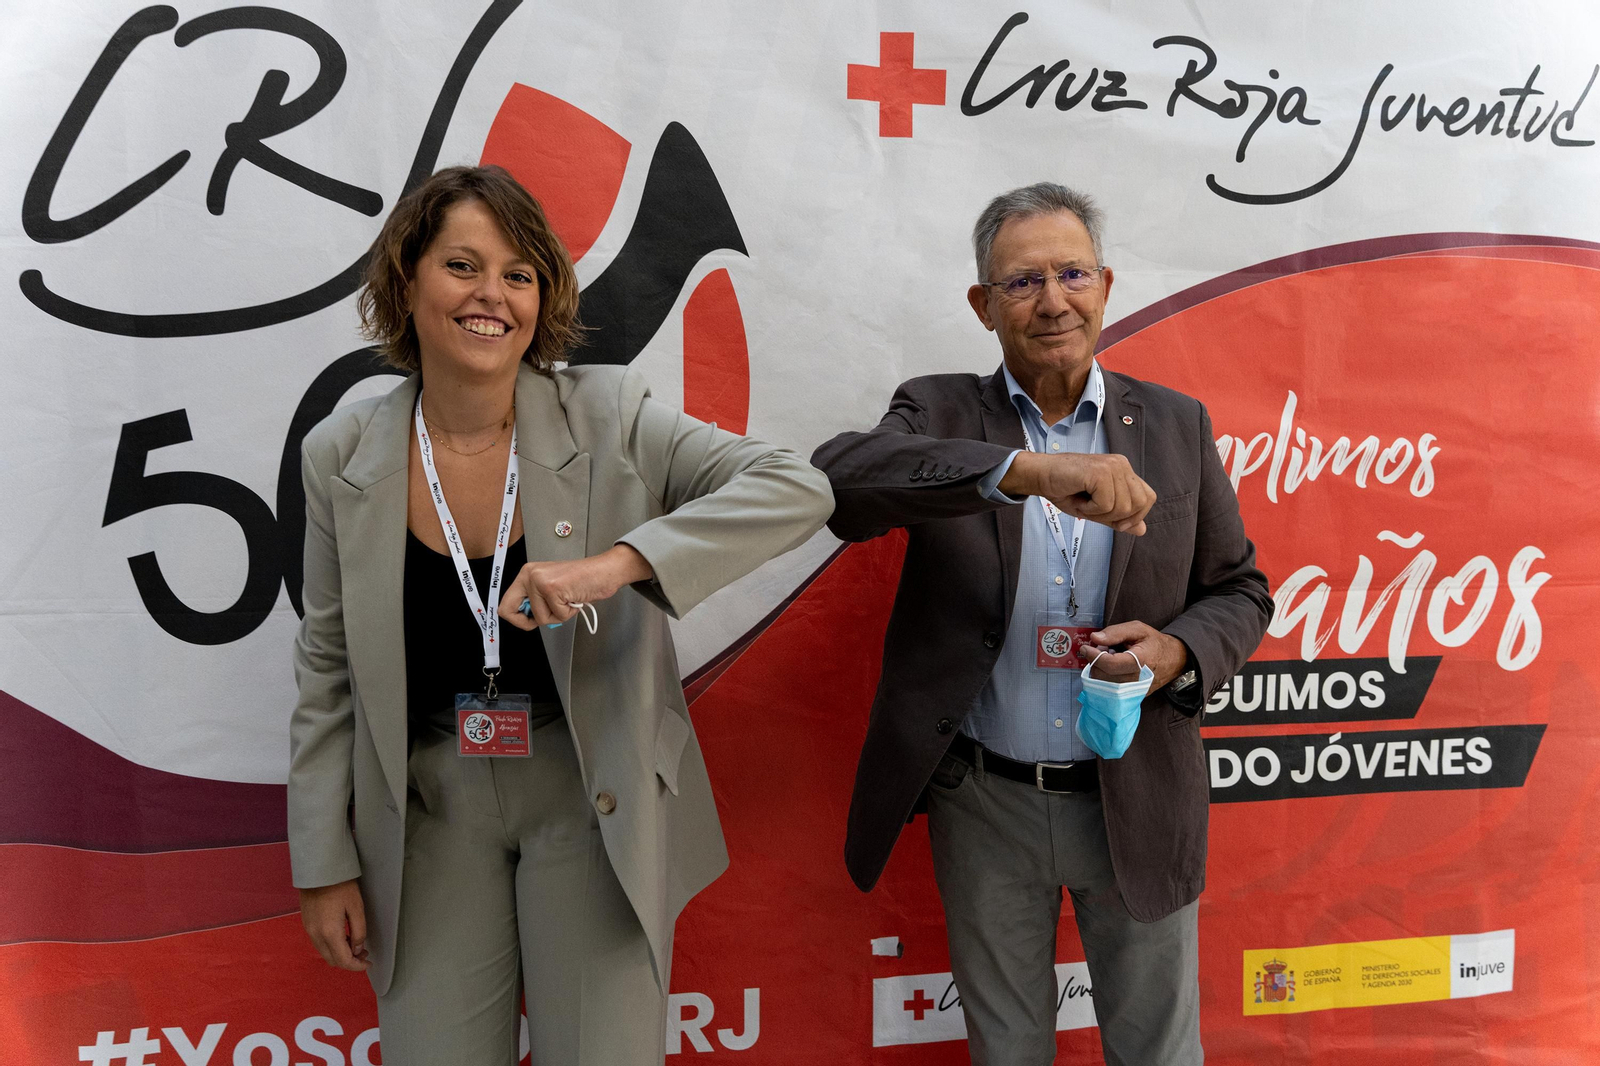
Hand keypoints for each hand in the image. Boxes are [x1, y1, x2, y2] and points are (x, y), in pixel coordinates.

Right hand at [299, 879, 369, 971]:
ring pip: (325, 953)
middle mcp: (316, 935)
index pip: (343, 960)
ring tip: (355, 944)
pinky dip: (331, 946)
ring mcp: (309, 930)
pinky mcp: (307, 924)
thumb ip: (359, 932)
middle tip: (364, 954)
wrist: (319, 870)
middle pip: (332, 960)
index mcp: (329, 933)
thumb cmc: (340, 886)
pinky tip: (342, 936)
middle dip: (349, 962)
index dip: (357, 966)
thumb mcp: (357, 908)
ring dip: (340, 954)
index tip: (367, 963)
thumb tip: (357, 949)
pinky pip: (319, 943)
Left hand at [498, 544, 653, 629]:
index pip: (505, 604)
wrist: (604, 571)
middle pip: (510, 612)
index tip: (531, 620)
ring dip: (558, 615)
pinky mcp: (552, 589)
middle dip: (529, 621)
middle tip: (548, 614)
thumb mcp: (550, 587)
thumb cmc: (582, 580)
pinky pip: (557, 616)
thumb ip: (535, 600)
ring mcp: (540, 581)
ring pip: (539, 618)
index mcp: (527, 573)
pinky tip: (575, 598)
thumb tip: (524, 618)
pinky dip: (569, 613)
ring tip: (568, 600)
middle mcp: (529, 575)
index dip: (517, 619)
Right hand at [1000, 452, 1154, 533]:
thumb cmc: (1066, 490)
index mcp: (1124, 471)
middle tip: (1094, 510)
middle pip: (1139, 504)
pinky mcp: (1100, 472)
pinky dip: (1090, 509)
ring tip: (1084, 502)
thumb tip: (1142, 530)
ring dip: (1099, 513)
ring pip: (1123, 507)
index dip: (1136, 515)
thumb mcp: (1097, 510)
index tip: (1117, 523)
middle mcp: (1121, 465)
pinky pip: (1106, 504)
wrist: (1041, 476)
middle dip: (1116, 517)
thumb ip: (1119, 518)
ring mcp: (1112, 466)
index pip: (1148, 497)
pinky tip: (1079, 499)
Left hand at [1084, 621, 1188, 689]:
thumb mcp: (1137, 629)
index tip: (1086, 648)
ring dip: (1099, 671)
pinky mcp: (1132, 697)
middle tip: (1100, 650)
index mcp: (1140, 661)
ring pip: (1104, 686)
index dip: (1094, 656)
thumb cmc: (1154, 643)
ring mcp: (1135, 691)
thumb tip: (1095, 638)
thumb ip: (1115, 632)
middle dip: (1095, 662)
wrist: (1174, 659)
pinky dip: (1104, 679)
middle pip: (1104, 677)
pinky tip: (1111, 669)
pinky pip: (1110, 691)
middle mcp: (1138, 680)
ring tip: (1107, 658)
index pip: (1110, 664)